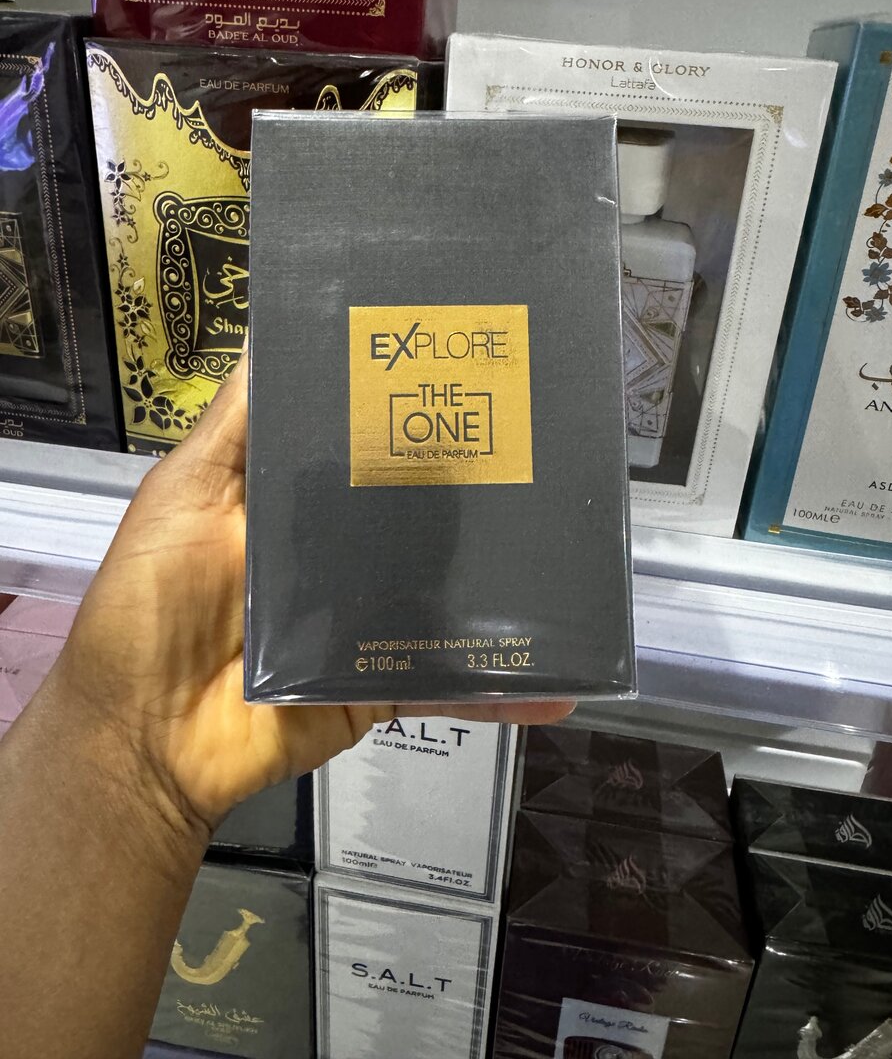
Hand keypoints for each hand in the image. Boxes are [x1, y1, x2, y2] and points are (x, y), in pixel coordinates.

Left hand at [55, 356, 573, 836]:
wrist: (141, 737)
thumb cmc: (149, 601)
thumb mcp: (185, 491)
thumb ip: (237, 425)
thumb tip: (277, 331)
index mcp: (294, 506)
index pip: (364, 449)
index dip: (408, 415)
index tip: (465, 372)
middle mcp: (335, 559)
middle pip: (415, 522)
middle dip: (474, 494)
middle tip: (541, 451)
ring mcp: (362, 624)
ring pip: (446, 600)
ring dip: (506, 591)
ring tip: (573, 557)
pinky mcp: (377, 686)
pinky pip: (446, 684)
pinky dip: (501, 691)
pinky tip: (562, 683)